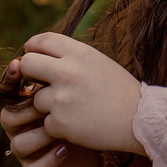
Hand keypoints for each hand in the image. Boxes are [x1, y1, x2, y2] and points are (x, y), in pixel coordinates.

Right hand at [0, 58, 103, 166]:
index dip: (10, 78)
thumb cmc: (92, 98)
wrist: (111, 128)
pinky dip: (48, 159)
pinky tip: (65, 147)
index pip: (9, 89)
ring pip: (18, 144)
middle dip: (27, 109)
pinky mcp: (38, 166)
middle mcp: (23, 124)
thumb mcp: (79, 74)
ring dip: (39, 135)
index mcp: (28, 99)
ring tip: (61, 128)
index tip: (20, 65)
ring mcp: (28, 146)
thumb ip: (58, 61)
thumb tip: (40, 41)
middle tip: (47, 102)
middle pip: (8, 116)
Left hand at [19, 33, 147, 156]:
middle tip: (40, 82)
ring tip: (75, 108)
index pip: (43, 40)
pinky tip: (80, 123)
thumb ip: (71, 58)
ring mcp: (61, 98)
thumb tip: (41, 56)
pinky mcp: (58, 122)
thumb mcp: (98, 63)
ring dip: (49, 105)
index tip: (32, 53)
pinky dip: (59, 126)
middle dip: (30, 73)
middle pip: (27, 64)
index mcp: (80, 53)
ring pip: (35, 99)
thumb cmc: (120, 90)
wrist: (139, 119)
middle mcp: (67, 72)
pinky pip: (46, 122)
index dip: (33, 46)